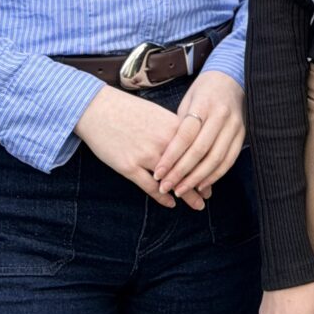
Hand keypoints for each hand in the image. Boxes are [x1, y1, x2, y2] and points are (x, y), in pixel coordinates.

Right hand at [74, 86, 206, 209]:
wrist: (98, 108)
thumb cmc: (128, 110)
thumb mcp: (156, 114)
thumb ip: (172, 129)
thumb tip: (186, 143)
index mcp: (172, 126)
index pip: (197, 149)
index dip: (207, 164)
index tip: (214, 174)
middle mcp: (163, 142)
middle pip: (189, 167)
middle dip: (200, 183)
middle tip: (208, 195)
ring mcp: (146, 155)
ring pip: (173, 180)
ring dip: (187, 195)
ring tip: (197, 205)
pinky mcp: (129, 166)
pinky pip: (150, 187)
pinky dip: (162, 197)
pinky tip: (170, 203)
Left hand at [153, 71, 245, 199]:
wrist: (231, 77)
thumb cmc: (203, 91)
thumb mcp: (188, 100)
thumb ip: (180, 126)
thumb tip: (166, 156)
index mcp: (204, 104)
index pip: (185, 135)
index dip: (171, 157)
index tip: (158, 173)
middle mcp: (221, 115)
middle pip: (199, 150)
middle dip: (181, 172)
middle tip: (166, 187)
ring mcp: (234, 125)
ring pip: (215, 158)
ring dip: (197, 178)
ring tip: (181, 189)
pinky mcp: (242, 134)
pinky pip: (229, 160)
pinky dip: (215, 175)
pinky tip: (201, 184)